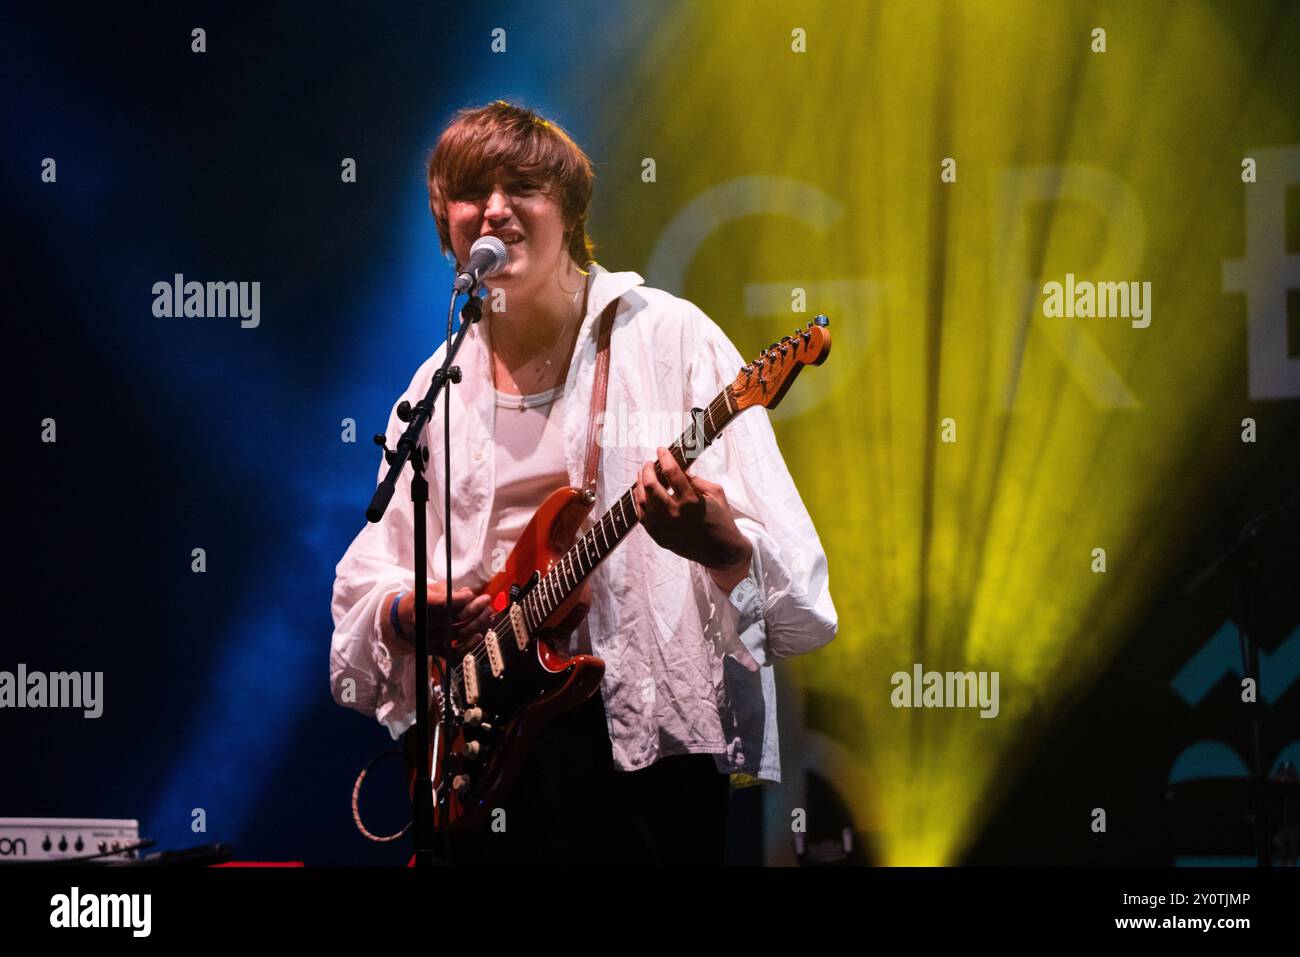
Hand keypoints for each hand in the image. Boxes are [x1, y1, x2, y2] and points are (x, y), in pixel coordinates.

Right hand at [387, 584, 493, 655]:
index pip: (443, 603)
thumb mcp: (428, 590)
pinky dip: (467, 646)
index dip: (460, 599)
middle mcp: (424, 623)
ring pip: (457, 634)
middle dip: (474, 609)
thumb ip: (448, 591)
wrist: (399, 620)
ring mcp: (428, 638)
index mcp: (421, 605)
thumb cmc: (417, 602)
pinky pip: (453, 652)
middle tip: (486, 601)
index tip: (472, 594)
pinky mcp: (432, 650)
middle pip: (453, 618)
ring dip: (476, 624)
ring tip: (487, 614)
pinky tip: (478, 636)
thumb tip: (468, 593)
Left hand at [632, 447, 751, 591]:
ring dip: (640, 484)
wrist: (720, 551)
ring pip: (643, 501)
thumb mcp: (715, 493)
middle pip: (651, 486)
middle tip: (649, 463)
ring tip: (643, 476)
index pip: (672, 472)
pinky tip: (641, 494)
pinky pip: (642, 517)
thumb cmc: (721, 519)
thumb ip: (696, 479)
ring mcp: (665, 528)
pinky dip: (639, 502)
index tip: (661, 450)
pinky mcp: (660, 538)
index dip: (664, 457)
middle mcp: (675, 515)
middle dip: (647, 469)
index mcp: (691, 502)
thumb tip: (678, 469)